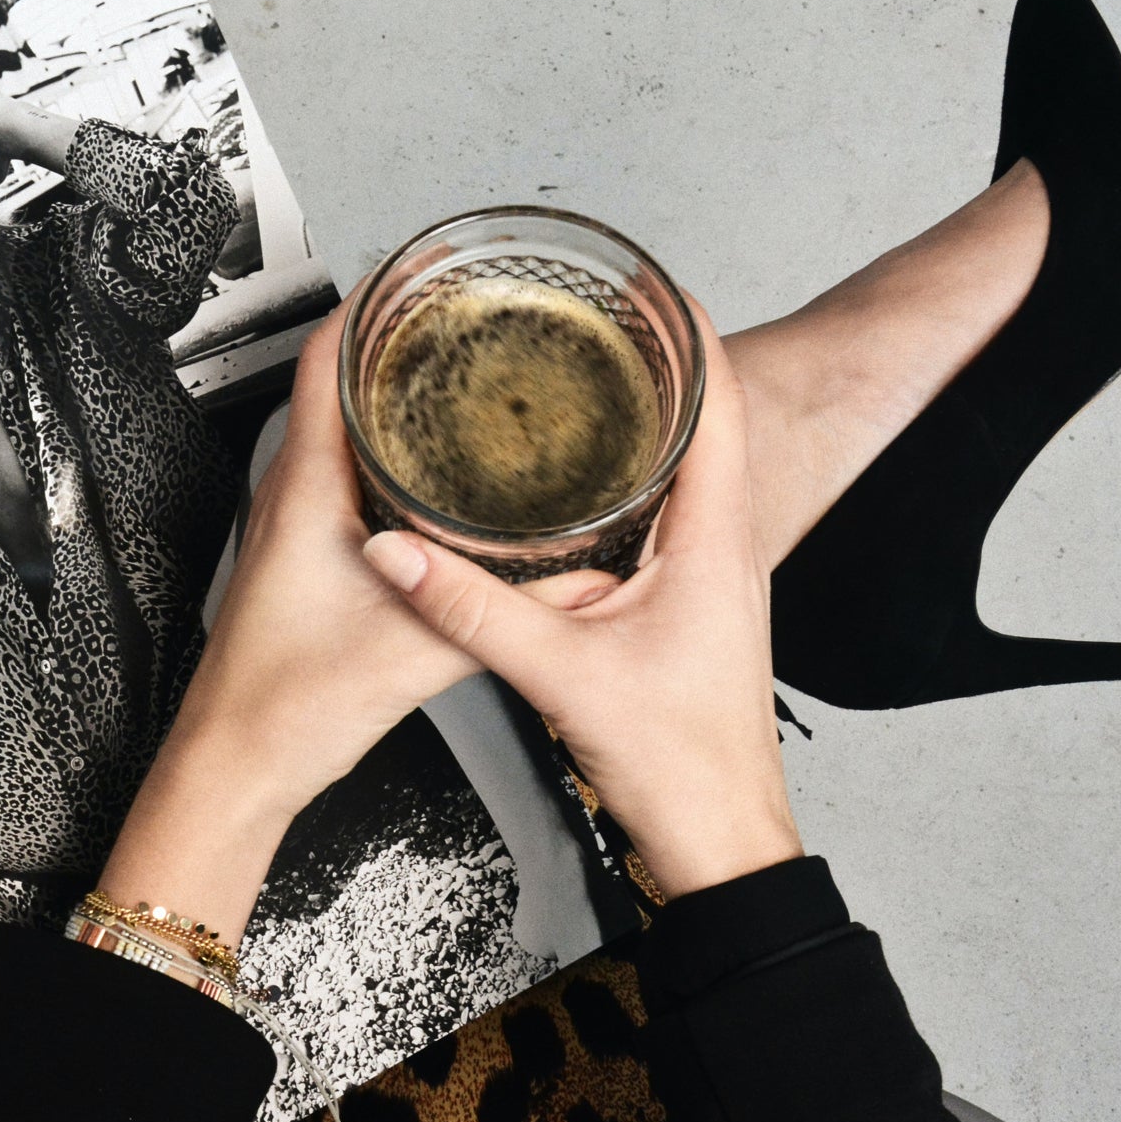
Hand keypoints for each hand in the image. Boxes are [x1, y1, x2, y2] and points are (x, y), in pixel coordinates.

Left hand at [94, 304, 615, 939]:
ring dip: (401, 398)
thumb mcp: (416, 652)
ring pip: (349, 431)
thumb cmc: (285, 707)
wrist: (236, 767)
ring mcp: (296, 525)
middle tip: (469, 318)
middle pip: (342, 382)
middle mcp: (293, 494)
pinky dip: (399, 455)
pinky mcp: (308, 560)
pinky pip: (354, 479)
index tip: (427, 271)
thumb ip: (502, 609)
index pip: (329, 356)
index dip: (377, 300)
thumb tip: (583, 581)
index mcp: (307, 488)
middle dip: (406, 341)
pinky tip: (445, 477)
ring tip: (469, 380)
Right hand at [360, 303, 803, 898]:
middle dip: (652, 356)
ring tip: (583, 370)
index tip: (647, 278)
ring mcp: (707, 573)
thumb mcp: (561, 674)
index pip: (718, 400)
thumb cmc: (680, 765)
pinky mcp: (684, 602)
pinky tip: (579, 477)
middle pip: (702, 417)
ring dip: (644, 412)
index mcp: (714, 537)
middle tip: (596, 309)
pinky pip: (664, 510)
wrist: (718, 843)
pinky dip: (628, 472)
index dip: (687, 330)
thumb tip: (398, 551)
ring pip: (684, 464)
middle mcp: (722, 543)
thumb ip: (471, 608)